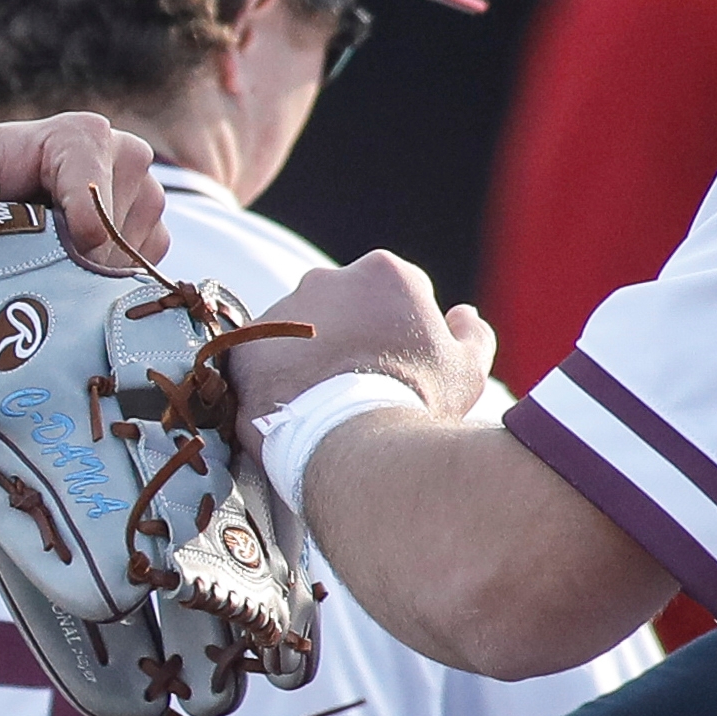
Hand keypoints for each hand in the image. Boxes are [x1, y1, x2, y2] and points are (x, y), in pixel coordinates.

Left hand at [0, 113, 166, 267]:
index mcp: (85, 134)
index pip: (96, 210)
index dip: (65, 245)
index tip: (34, 254)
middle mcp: (128, 155)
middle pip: (115, 238)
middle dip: (73, 262)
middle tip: (32, 258)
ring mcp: (147, 192)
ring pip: (131, 258)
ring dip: (88, 273)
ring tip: (48, 256)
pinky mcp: (154, 227)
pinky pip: (143, 269)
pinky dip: (107, 281)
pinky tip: (72, 265)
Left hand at [230, 252, 495, 421]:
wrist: (353, 443)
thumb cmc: (416, 404)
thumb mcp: (466, 371)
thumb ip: (471, 334)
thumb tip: (463, 314)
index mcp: (384, 272)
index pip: (394, 293)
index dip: (399, 332)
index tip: (398, 367)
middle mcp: (326, 277)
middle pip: (342, 305)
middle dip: (351, 336)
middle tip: (360, 386)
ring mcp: (281, 309)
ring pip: (297, 330)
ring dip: (309, 356)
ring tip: (324, 404)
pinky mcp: (245, 344)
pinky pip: (259, 358)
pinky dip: (274, 378)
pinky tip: (294, 410)